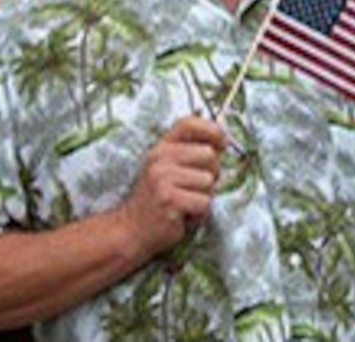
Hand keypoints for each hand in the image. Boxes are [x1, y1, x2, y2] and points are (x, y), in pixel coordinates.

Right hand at [116, 117, 226, 258]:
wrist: (131, 230)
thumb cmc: (159, 199)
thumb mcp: (168, 168)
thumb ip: (190, 153)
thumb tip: (222, 142)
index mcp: (161, 147)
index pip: (189, 123)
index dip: (211, 130)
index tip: (222, 143)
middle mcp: (160, 159)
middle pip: (209, 155)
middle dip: (212, 174)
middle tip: (194, 189)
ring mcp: (162, 179)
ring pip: (209, 182)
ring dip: (204, 197)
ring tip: (185, 203)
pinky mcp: (169, 200)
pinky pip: (204, 203)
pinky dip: (199, 214)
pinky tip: (183, 215)